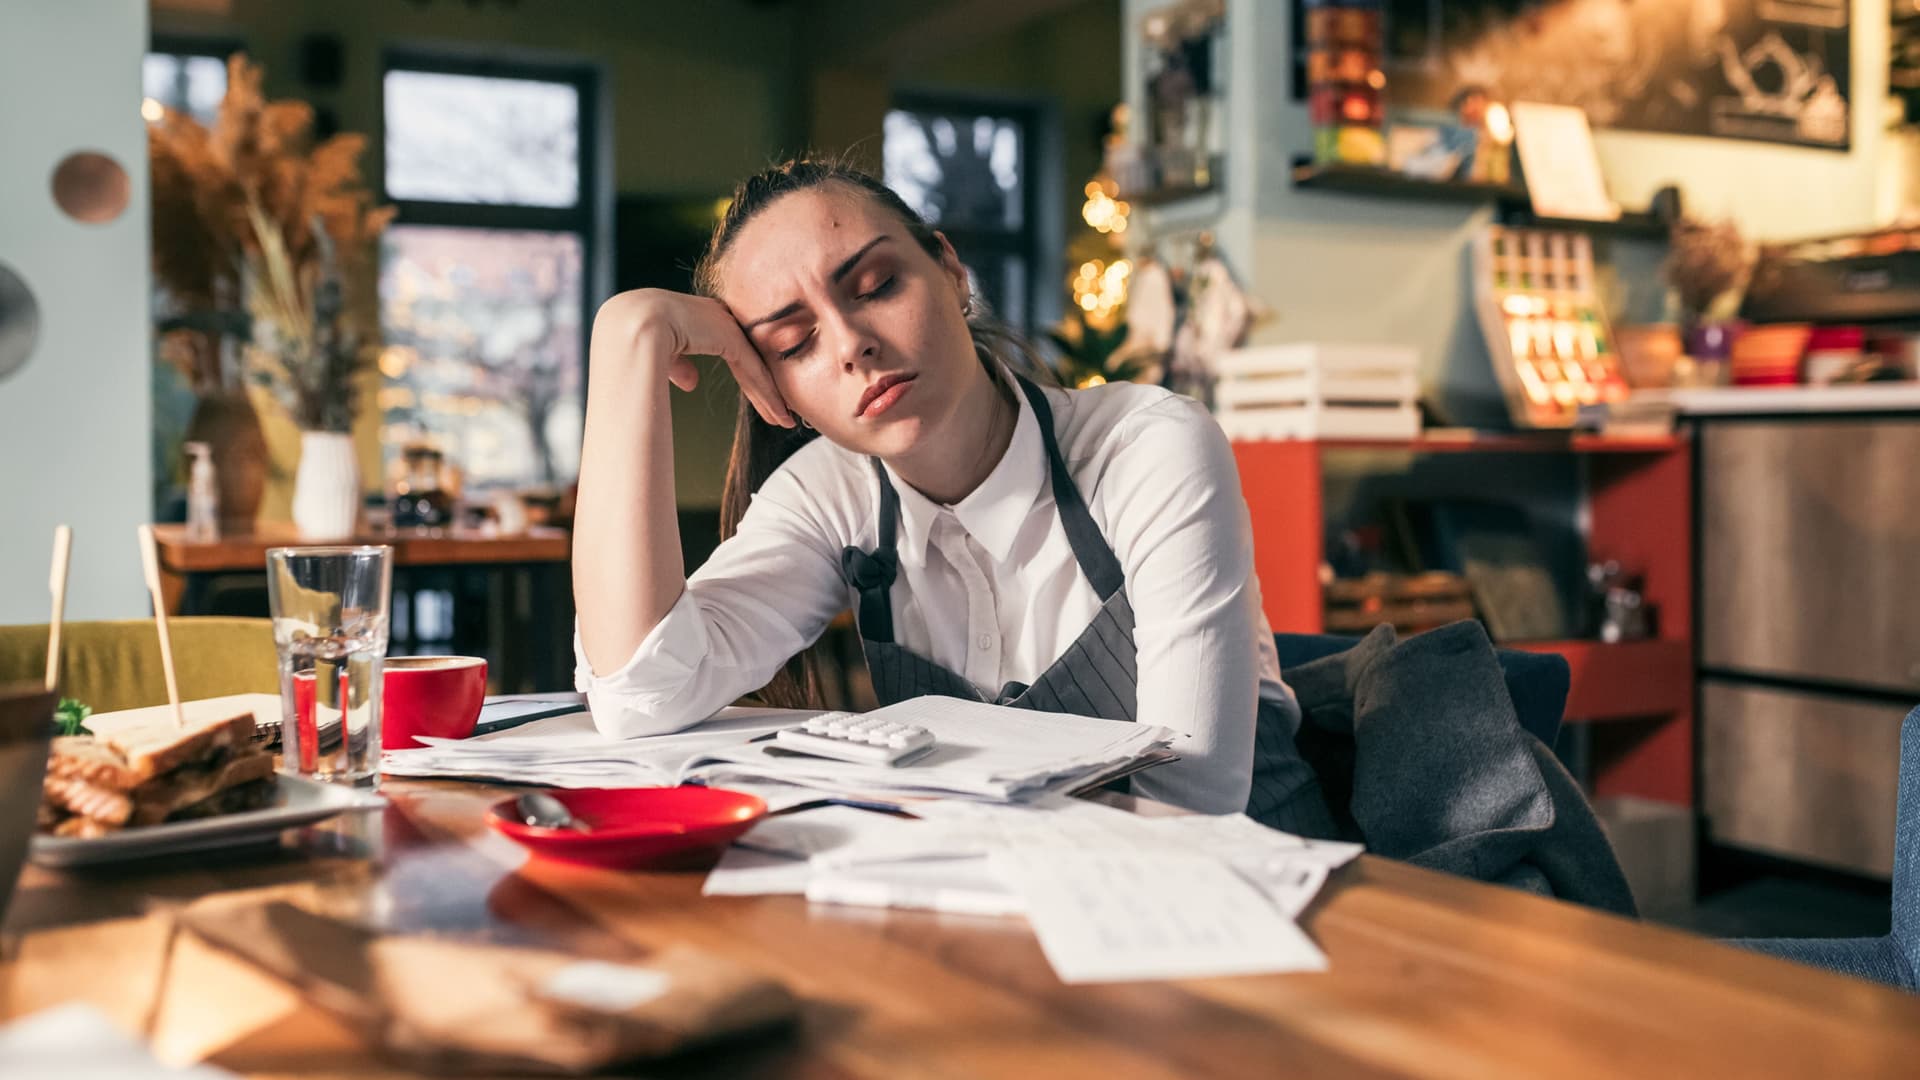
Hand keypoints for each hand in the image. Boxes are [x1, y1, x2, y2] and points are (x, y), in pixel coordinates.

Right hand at [592, 289, 792, 426]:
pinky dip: (768, 395)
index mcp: (700, 316)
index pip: (732, 349)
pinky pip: (754, 372)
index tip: (758, 397)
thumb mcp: (661, 353)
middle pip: (749, 358)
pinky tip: (780, 414)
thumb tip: (690, 382)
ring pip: (755, 367)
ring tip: (786, 420)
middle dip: (765, 387)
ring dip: (771, 397)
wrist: (633, 327)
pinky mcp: (731, 338)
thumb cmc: (635, 340)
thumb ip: (680, 363)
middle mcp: (718, 316)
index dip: (747, 375)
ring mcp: (726, 325)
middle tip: (781, 412)